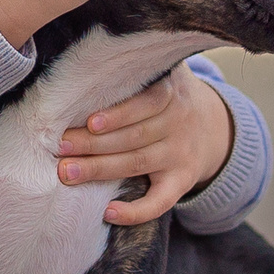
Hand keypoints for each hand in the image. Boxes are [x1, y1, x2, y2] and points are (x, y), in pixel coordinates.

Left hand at [56, 68, 235, 225]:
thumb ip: (135, 68)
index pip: (146, 104)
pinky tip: (108, 212)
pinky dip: (136, 211)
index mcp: (171, 93)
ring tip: (67, 172)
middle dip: (94, 144)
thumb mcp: (162, 72)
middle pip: (134, 137)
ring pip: (138, 163)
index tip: (89, 122)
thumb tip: (86, 60)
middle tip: (60, 147)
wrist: (212, 126)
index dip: (118, 114)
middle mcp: (178, 124)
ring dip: (100, 169)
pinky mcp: (182, 181)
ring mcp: (180, 155)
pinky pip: (161, 201)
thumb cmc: (165, 95)